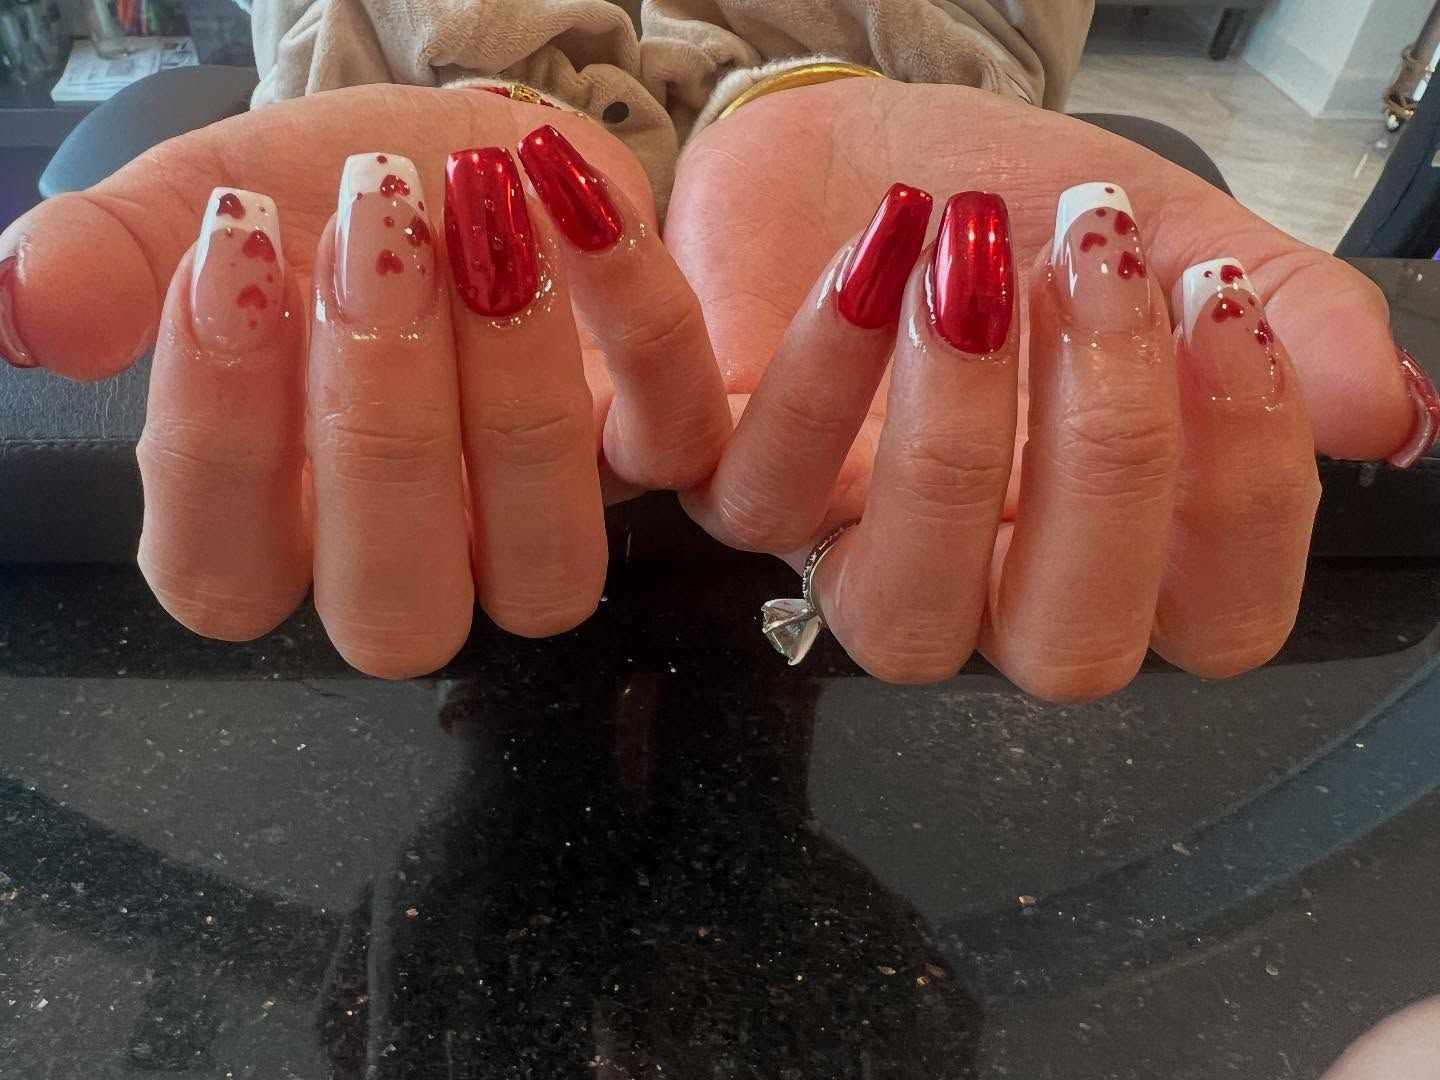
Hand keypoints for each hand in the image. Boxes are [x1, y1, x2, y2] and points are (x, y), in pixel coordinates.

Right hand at [2, 90, 729, 675]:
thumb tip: (24, 312)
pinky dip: (638, 321)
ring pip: (547, 568)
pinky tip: (573, 202)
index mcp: (276, 532)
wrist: (465, 150)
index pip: (221, 579)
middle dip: (375, 431)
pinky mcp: (654, 456)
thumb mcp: (208, 207)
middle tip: (364, 238)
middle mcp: (414, 565)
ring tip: (472, 216)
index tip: (231, 259)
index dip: (219, 441)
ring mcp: (541, 530)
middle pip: (393, 614)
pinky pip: (676, 440)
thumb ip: (115, 261)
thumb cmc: (327, 202)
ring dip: (511, 393)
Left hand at [667, 81, 1415, 697]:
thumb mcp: (1167, 233)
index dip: (1243, 500)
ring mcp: (848, 552)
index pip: (1211, 624)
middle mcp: (983, 580)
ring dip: (956, 437)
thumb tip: (1387, 413)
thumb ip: (1282, 314)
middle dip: (1107, 462)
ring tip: (970, 266)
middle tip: (1100, 274)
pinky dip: (822, 364)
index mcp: (1108, 540)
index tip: (1227, 315)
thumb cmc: (1012, 207)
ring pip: (900, 617)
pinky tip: (875, 248)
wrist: (860, 139)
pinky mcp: (731, 489)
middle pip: (1066, 653)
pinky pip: (758, 498)